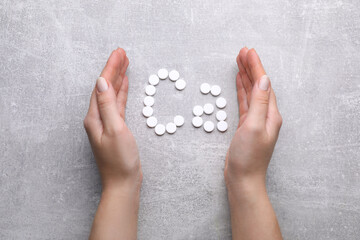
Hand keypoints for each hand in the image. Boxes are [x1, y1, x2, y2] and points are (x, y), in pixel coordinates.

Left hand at [84, 48, 141, 239]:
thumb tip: (102, 82)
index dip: (110, 68)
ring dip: (118, 79)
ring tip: (125, 64)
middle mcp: (98, 118)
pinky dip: (122, 93)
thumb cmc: (120, 160)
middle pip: (105, 87)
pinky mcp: (116, 127)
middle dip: (114, 70)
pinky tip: (125, 85)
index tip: (119, 54)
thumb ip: (108, 106)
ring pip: (112, 95)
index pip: (101, 86)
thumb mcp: (116, 130)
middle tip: (123, 53)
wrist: (123, 182)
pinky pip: (118, 104)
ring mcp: (107, 122)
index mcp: (95, 117)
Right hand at [225, 47, 281, 190]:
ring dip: (246, 76)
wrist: (243, 178)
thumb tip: (263, 80)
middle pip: (258, 85)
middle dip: (251, 67)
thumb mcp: (253, 127)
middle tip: (242, 52)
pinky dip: (241, 90)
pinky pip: (245, 102)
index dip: (256, 67)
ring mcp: (256, 120)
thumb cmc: (248, 157)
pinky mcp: (246, 125)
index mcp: (271, 114)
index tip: (248, 52)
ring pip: (251, 92)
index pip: (264, 84)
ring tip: (239, 62)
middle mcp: (266, 115)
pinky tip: (239, 82)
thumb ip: (259, 103)